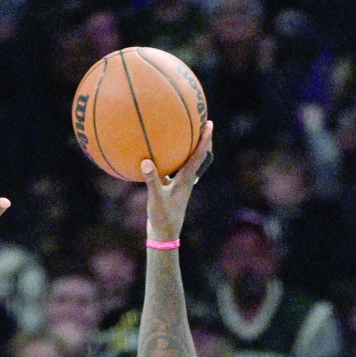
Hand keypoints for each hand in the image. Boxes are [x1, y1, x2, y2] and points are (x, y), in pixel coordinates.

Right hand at [141, 121, 213, 239]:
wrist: (164, 235)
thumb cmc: (163, 218)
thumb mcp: (156, 199)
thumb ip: (152, 180)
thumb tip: (146, 161)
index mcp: (186, 180)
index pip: (198, 156)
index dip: (204, 140)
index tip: (209, 123)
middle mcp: (185, 179)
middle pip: (196, 155)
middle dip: (200, 139)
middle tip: (201, 121)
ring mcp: (178, 183)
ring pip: (185, 161)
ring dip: (186, 148)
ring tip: (183, 132)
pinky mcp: (170, 188)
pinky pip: (170, 168)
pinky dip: (167, 159)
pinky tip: (157, 153)